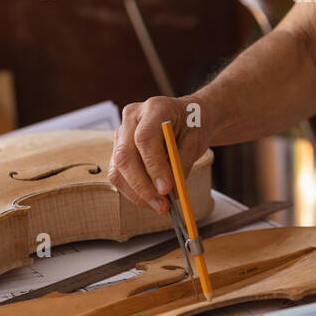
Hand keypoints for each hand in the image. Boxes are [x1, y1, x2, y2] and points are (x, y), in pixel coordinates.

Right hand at [107, 96, 210, 214]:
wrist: (186, 117)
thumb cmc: (192, 125)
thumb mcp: (196, 140)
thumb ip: (183, 163)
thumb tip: (173, 191)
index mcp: (154, 108)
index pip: (145, 138)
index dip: (154, 166)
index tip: (167, 189)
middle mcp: (132, 118)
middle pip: (125, 156)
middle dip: (143, 186)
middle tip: (162, 206)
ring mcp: (121, 133)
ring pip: (118, 169)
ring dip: (137, 194)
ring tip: (160, 206)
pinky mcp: (118, 148)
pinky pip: (119, 174)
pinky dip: (134, 191)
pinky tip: (151, 199)